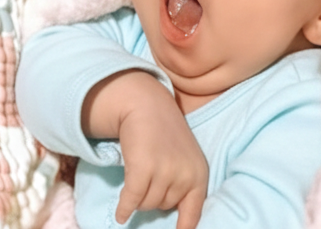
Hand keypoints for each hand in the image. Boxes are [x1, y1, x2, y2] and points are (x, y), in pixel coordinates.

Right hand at [82, 71, 208, 228]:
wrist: (146, 103)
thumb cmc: (165, 134)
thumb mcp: (184, 159)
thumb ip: (183, 185)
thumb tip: (179, 223)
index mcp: (199, 176)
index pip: (193, 215)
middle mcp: (185, 175)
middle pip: (162, 207)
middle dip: (153, 196)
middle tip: (149, 174)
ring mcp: (164, 171)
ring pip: (146, 204)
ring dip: (138, 195)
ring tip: (138, 175)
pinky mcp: (143, 167)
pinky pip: (131, 199)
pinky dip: (124, 208)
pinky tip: (120, 216)